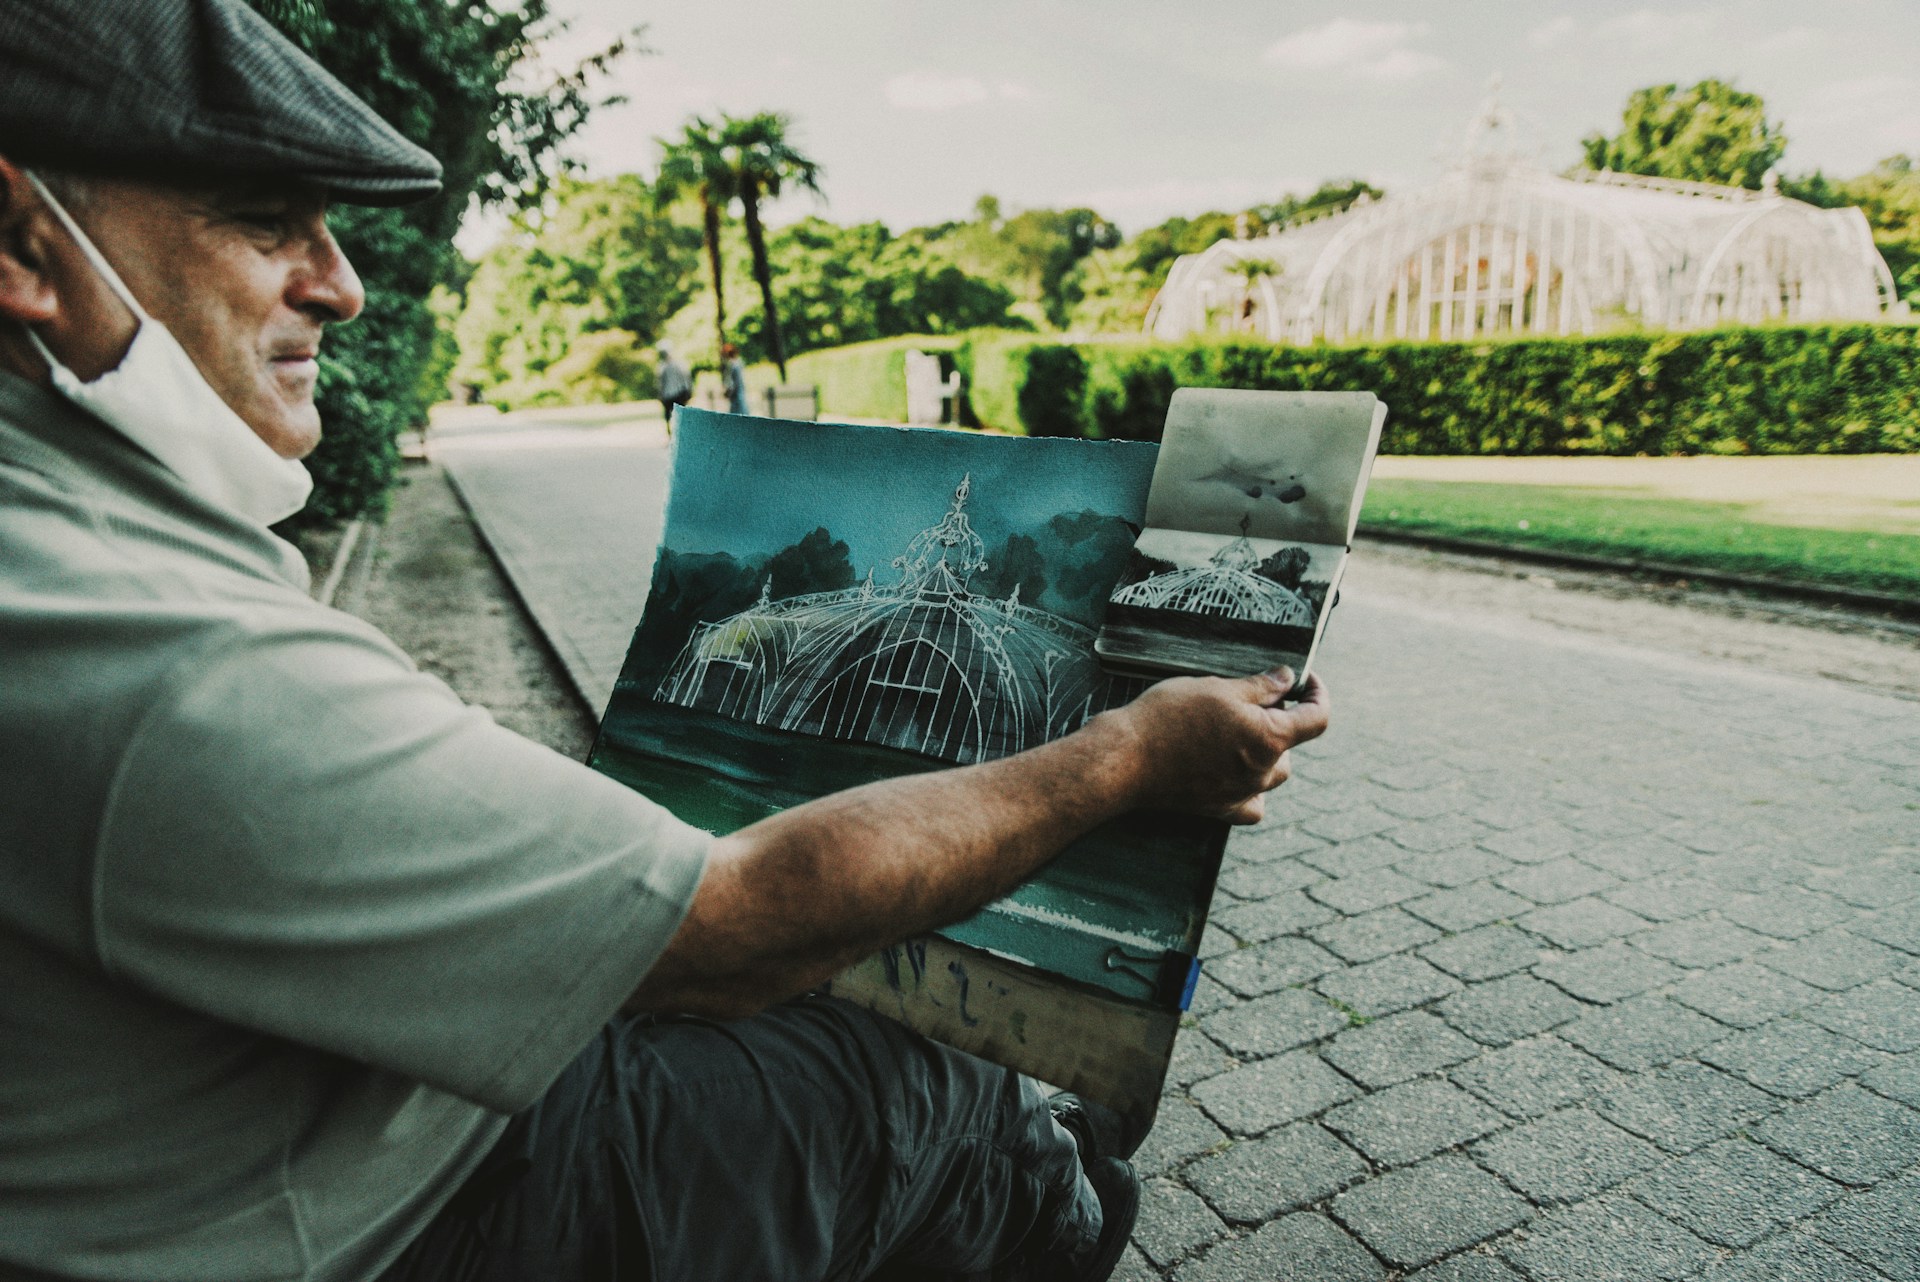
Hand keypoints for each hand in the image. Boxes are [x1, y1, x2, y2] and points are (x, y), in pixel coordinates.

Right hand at [1112, 668, 1329, 823]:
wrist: (1125, 759)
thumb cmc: (1168, 717)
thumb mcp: (1217, 687)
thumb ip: (1261, 686)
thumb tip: (1288, 679)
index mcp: (1270, 738)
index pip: (1317, 718)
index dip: (1318, 694)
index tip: (1306, 681)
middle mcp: (1262, 772)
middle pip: (1291, 745)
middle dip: (1279, 719)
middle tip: (1248, 700)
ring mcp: (1242, 794)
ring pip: (1273, 773)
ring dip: (1266, 752)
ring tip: (1234, 732)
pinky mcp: (1220, 809)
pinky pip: (1253, 803)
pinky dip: (1252, 788)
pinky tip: (1236, 772)